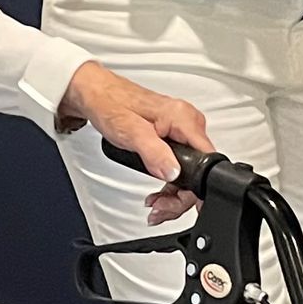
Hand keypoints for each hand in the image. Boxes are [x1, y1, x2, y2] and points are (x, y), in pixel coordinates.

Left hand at [56, 62, 214, 218]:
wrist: (96, 94)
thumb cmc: (109, 104)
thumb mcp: (131, 132)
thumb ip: (154, 154)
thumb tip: (173, 172)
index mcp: (183, 118)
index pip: (206, 161)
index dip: (195, 189)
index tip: (177, 204)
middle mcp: (188, 122)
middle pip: (199, 172)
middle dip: (180, 197)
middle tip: (159, 209)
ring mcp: (182, 129)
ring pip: (190, 172)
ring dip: (174, 193)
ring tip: (155, 205)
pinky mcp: (175, 135)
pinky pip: (182, 164)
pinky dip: (171, 182)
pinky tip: (159, 192)